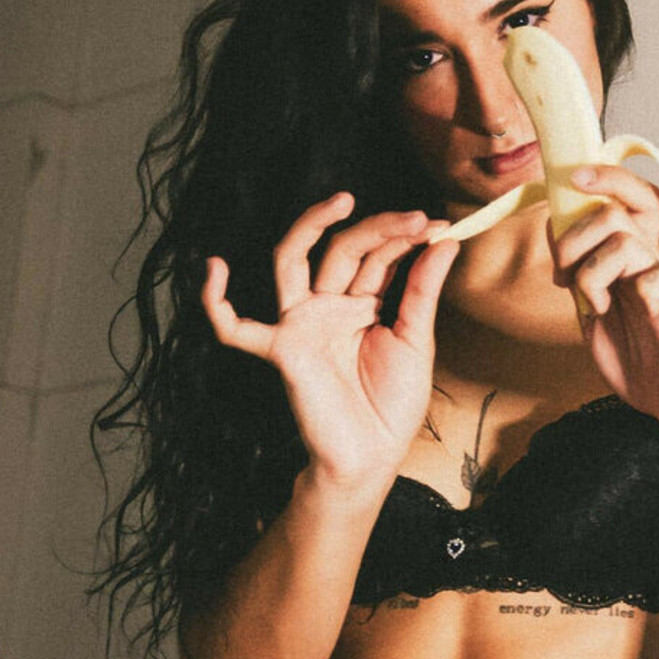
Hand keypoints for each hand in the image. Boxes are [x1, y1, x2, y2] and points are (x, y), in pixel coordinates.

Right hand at [201, 191, 458, 484]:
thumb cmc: (392, 406)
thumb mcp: (416, 341)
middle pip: (343, 250)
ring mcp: (302, 325)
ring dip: (311, 227)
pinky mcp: (281, 351)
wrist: (372, 457)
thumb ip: (422, 291)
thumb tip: (444, 242)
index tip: (439, 226)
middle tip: (417, 220)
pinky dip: (216, 303)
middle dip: (380, 229)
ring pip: (293, 261)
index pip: (378, 256)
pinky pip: (235, 329)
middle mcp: (329, 306)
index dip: (406, 238)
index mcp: (362, 304)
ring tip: (342, 201)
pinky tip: (214, 270)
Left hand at [550, 166, 658, 441]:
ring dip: (595, 275)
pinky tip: (639, 317)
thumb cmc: (631, 353)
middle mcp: (646, 258)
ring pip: (626, 242)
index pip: (623, 196)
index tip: (571, 180)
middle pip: (612, 213)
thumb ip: (575, 270)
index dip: (604, 177)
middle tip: (565, 277)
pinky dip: (639, 297)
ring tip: (597, 305)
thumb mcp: (588, 308)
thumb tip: (555, 225)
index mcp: (625, 255)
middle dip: (572, 242)